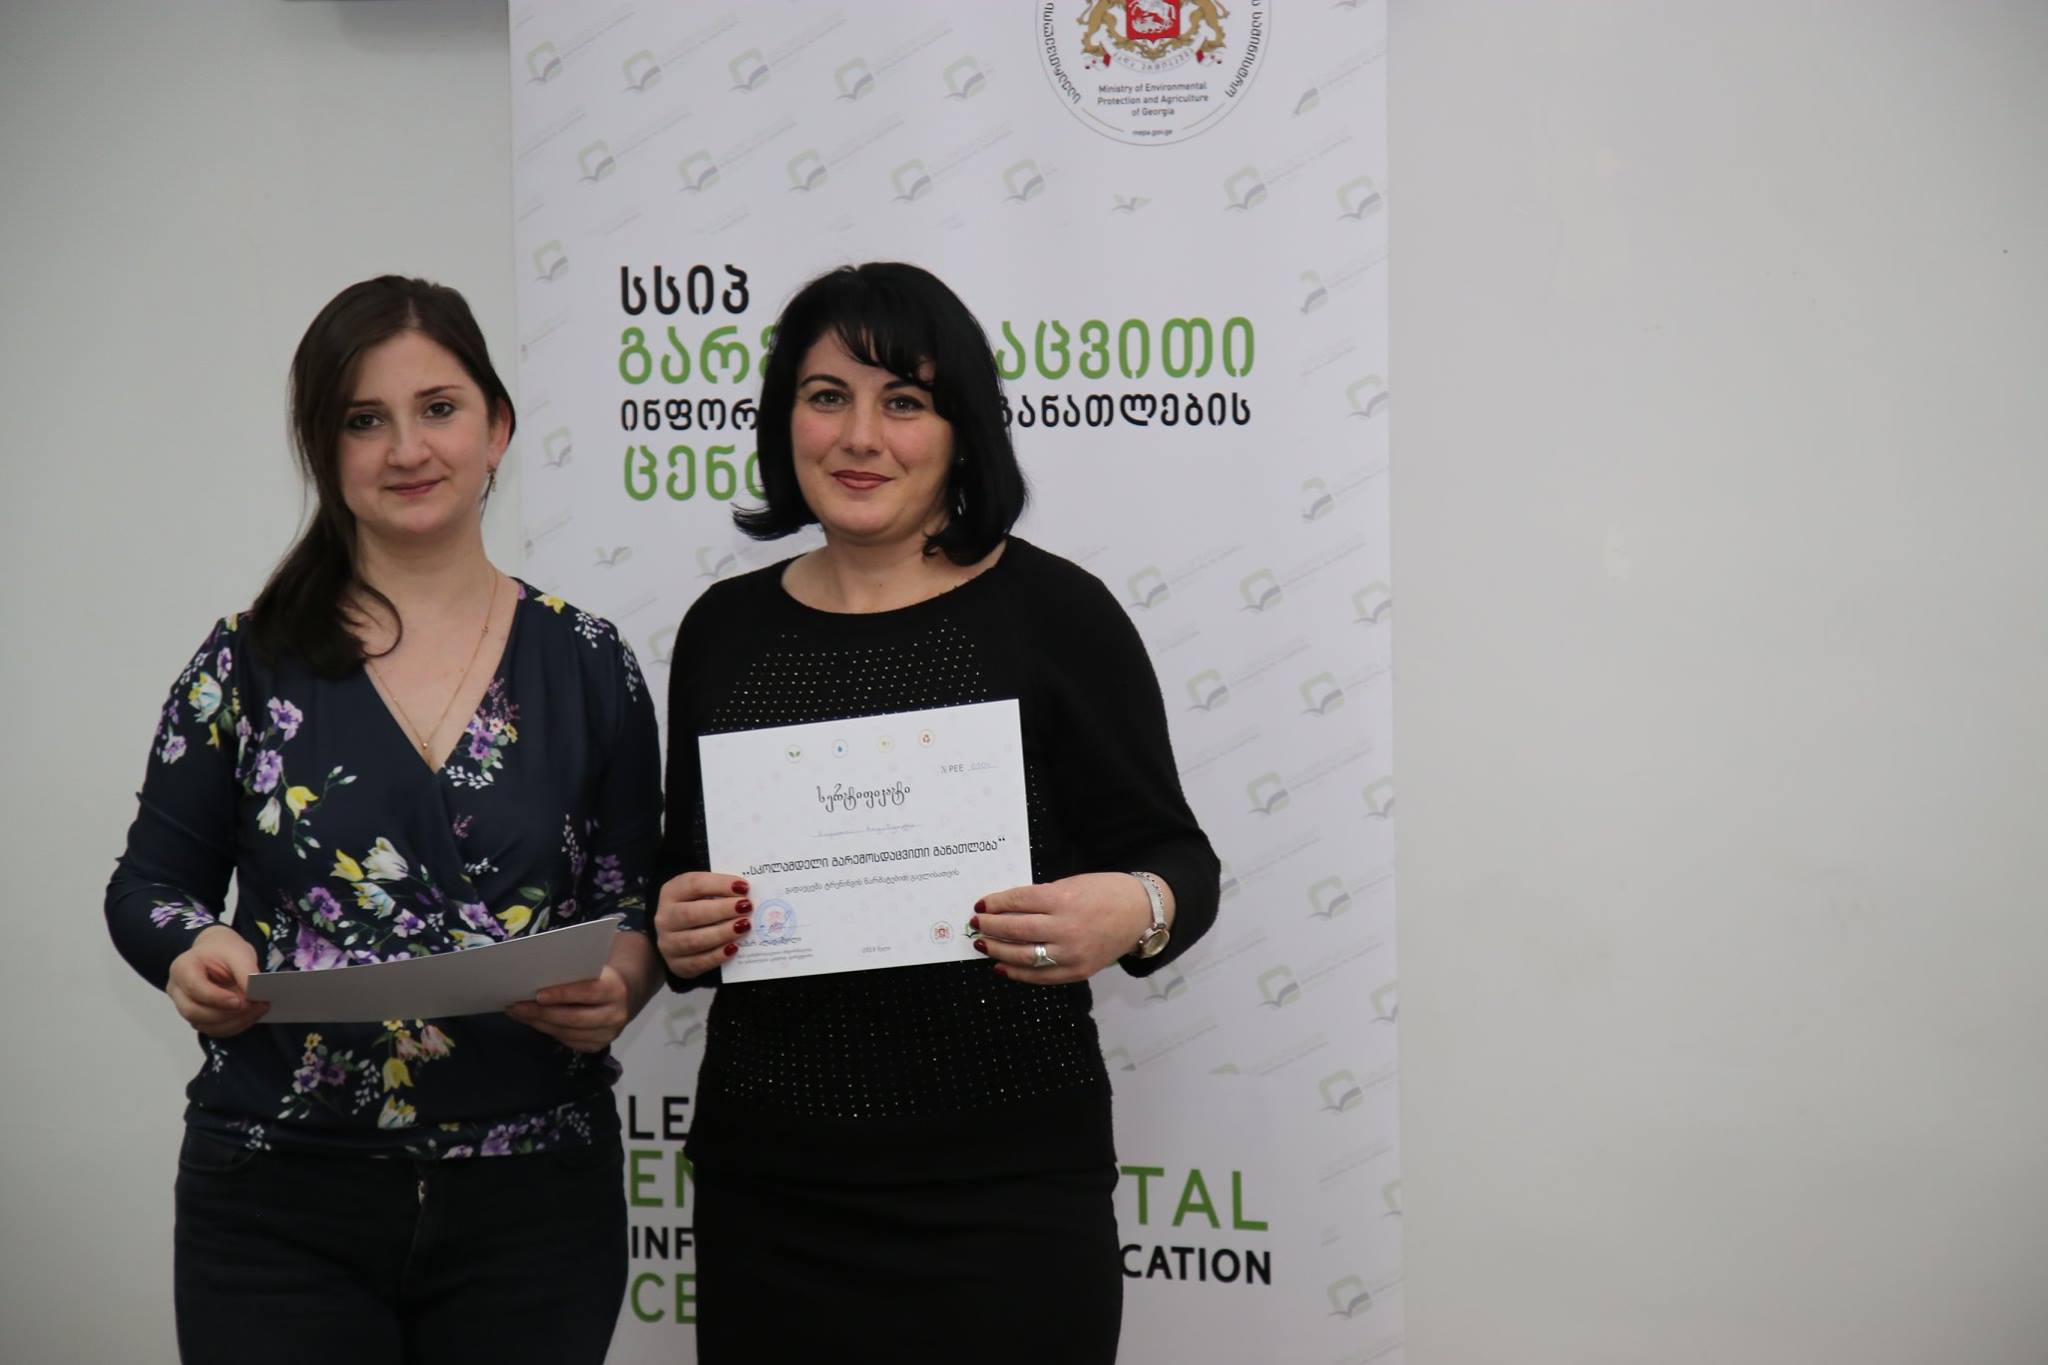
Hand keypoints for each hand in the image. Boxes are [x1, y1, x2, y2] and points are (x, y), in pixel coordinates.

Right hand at [166, 925, 268, 1036]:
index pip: (194, 988)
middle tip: (255, 1006)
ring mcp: (185, 1005)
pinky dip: (234, 1026)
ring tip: (258, 1010)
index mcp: (183, 967)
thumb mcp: (238, 952)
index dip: (217, 998)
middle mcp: (177, 989)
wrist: (218, 953)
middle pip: (194, 1011)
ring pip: (204, 1025)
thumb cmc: (224, 951)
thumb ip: (246, 972)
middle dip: (227, 1014)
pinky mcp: (197, 1017)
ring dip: (234, 1022)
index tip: (241, 1001)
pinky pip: (213, 1029)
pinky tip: (251, 1016)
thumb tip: (255, 995)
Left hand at [506, 964, 634, 1051]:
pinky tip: (532, 1022)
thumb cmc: (598, 976)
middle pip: (574, 1017)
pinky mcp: (597, 1046)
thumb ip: (574, 972)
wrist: (622, 996)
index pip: (588, 992)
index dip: (563, 994)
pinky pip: (567, 1040)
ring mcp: (607, 1034)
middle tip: (516, 1006)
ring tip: (517, 1013)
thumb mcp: (592, 969)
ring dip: (538, 1023)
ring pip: (566, 1032)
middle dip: (541, 1013)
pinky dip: (547, 1031)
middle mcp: (616, 1014)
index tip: (537, 995)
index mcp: (616, 989)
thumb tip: (536, 977)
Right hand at [654, 871, 751, 978]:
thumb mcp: (702, 892)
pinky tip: (733, 948)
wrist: (678, 935)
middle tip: (746, 907)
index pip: (693, 885)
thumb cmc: (697, 907)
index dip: (719, 884)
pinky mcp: (677, 965)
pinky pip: (697, 963)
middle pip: (691, 914)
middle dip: (721, 910)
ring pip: (693, 940)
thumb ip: (720, 890)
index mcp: (671, 892)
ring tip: (744, 926)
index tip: (743, 887)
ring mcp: (668, 943)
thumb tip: (745, 893)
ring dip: (722, 933)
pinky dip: (717, 956)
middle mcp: (665, 918)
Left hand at [970, 872, 1157, 984]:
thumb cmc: (1105, 893)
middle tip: (975, 925)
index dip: (995, 904)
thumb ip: (1040, 898)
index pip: (1019, 902)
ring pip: (1023, 957)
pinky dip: (1017, 974)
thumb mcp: (1071, 885)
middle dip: (991, 927)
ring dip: (999, 951)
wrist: (1141, 913)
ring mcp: (1072, 953)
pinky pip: (1040, 976)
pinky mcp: (1078, 971)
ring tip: (984, 945)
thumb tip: (1005, 909)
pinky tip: (1002, 967)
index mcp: (1063, 899)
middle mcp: (1066, 928)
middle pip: (1016, 930)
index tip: (980, 906)